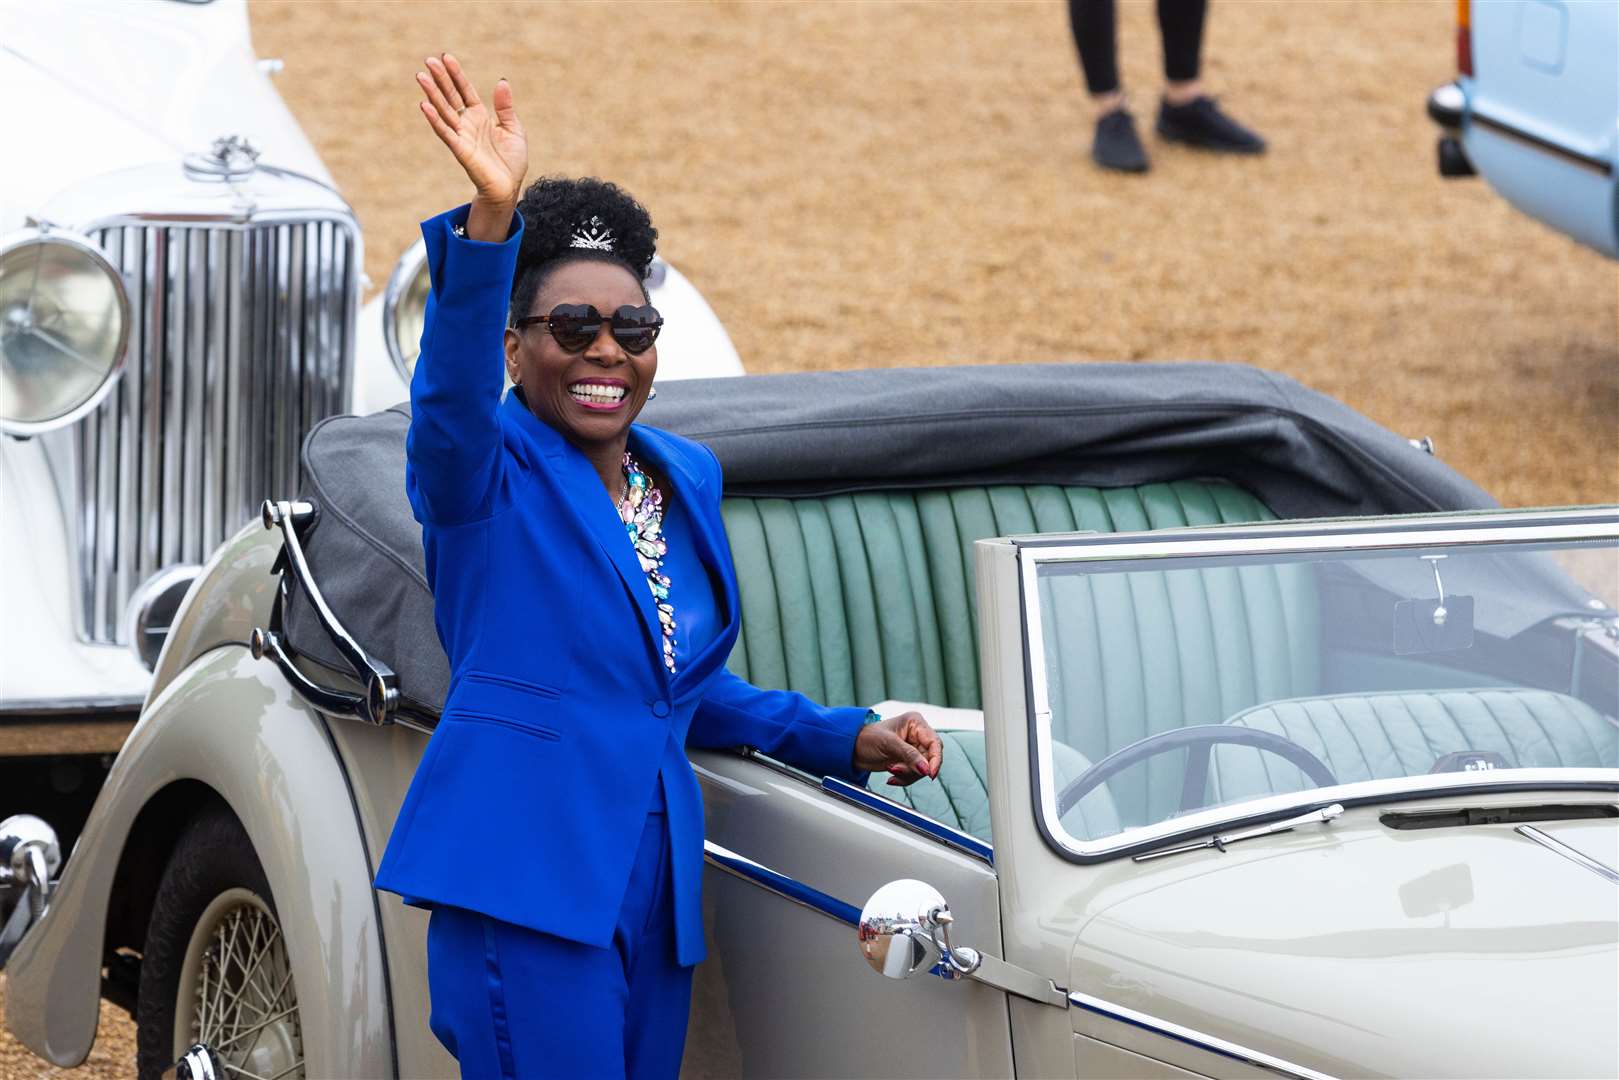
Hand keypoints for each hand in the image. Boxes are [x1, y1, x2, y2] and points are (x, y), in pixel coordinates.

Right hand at [416, 54, 527, 219]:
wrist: (509, 188)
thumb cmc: (511, 161)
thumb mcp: (514, 128)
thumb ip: (505, 107)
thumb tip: (501, 82)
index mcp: (480, 116)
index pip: (465, 90)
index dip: (456, 74)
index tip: (446, 57)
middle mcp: (467, 123)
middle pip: (450, 96)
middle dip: (440, 78)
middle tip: (428, 60)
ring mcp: (462, 136)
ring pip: (444, 111)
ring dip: (432, 94)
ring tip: (421, 76)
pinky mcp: (460, 150)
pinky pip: (445, 132)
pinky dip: (435, 119)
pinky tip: (424, 105)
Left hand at [853, 711, 943, 786]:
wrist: (852, 749)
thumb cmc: (867, 738)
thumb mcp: (888, 744)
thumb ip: (909, 755)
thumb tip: (926, 769)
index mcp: (915, 723)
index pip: (934, 742)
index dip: (936, 759)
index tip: (930, 773)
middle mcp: (917, 734)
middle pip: (930, 758)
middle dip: (915, 768)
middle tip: (897, 769)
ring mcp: (913, 748)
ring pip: (923, 768)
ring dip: (907, 774)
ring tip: (890, 769)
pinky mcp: (908, 760)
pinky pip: (914, 774)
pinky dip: (904, 779)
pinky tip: (891, 777)